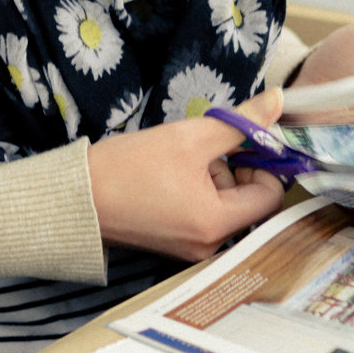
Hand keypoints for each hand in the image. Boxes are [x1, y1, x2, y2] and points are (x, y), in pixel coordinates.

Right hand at [88, 90, 286, 261]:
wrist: (75, 197)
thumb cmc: (128, 167)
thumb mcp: (189, 137)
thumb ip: (240, 122)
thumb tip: (278, 102)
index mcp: (215, 224)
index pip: (271, 196)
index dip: (262, 163)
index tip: (240, 143)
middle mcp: (208, 246)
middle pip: (248, 203)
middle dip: (233, 172)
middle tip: (202, 152)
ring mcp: (191, 250)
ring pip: (225, 208)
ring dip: (213, 180)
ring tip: (178, 165)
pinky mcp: (175, 245)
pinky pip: (204, 217)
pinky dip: (197, 194)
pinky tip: (170, 179)